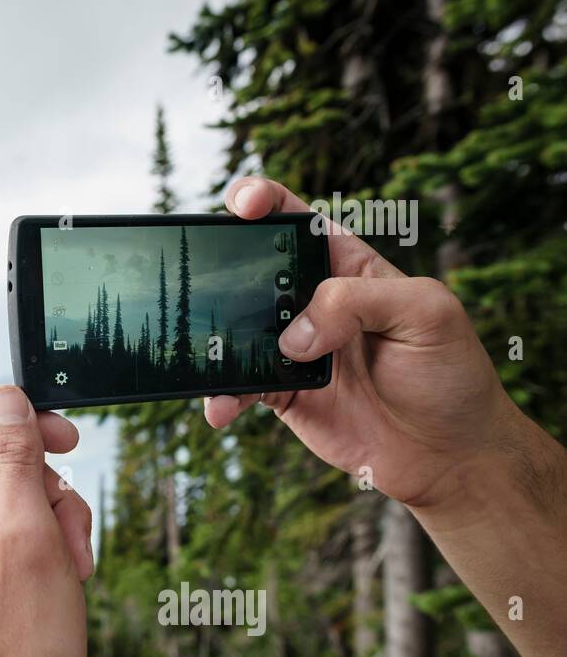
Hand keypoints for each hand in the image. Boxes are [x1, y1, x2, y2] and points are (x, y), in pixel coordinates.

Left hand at [0, 385, 92, 656]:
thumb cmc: (12, 651)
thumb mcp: (26, 538)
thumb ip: (15, 459)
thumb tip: (6, 398)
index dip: (19, 417)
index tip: (68, 438)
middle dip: (47, 490)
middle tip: (70, 537)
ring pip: (13, 498)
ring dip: (54, 525)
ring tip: (69, 573)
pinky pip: (11, 535)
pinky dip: (45, 551)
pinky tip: (61, 585)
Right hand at [203, 176, 519, 510]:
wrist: (450, 456)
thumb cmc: (452, 375)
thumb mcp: (427, 313)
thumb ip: (358, 301)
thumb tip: (294, 334)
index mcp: (348, 265)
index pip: (296, 218)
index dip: (263, 200)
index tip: (243, 205)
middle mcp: (314, 302)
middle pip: (250, 269)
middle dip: (220, 266)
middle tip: (204, 280)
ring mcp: (293, 347)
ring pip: (235, 329)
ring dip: (214, 338)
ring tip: (210, 354)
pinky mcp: (281, 392)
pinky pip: (239, 385)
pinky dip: (223, 394)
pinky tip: (222, 406)